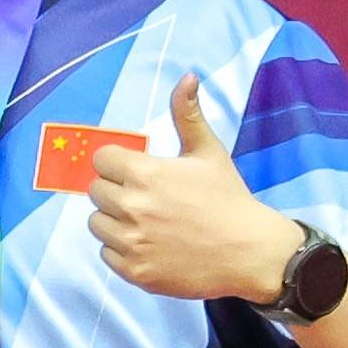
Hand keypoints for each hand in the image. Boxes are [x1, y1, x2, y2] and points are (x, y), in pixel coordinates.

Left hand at [85, 79, 302, 306]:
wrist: (251, 252)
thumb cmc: (228, 199)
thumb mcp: (208, 152)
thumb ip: (188, 114)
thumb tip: (187, 76)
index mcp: (145, 174)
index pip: (100, 160)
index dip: (117, 164)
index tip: (137, 172)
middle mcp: (132, 207)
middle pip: (96, 192)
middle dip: (117, 192)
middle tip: (149, 200)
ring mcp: (131, 242)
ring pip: (97, 224)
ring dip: (116, 222)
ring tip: (150, 223)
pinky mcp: (134, 272)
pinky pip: (107, 254)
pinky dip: (123, 251)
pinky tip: (152, 246)